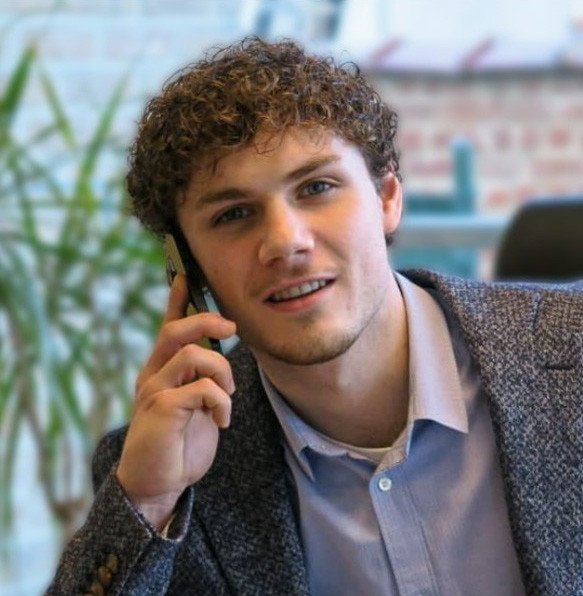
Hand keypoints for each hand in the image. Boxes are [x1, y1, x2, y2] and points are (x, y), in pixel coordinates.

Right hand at [116, 274, 236, 529]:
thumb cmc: (179, 442)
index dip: (177, 300)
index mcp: (161, 370)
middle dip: (207, 321)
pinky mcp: (161, 409)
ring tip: (227, 395)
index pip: (168, 327)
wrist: (157, 483)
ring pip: (194, 356)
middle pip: (176, 331)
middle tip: (231, 328)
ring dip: (223, 372)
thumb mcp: (194, 405)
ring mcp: (154, 391)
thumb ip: (200, 379)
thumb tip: (219, 355)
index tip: (186, 275)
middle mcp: (153, 375)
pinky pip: (202, 388)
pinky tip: (222, 420)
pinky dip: (222, 401)